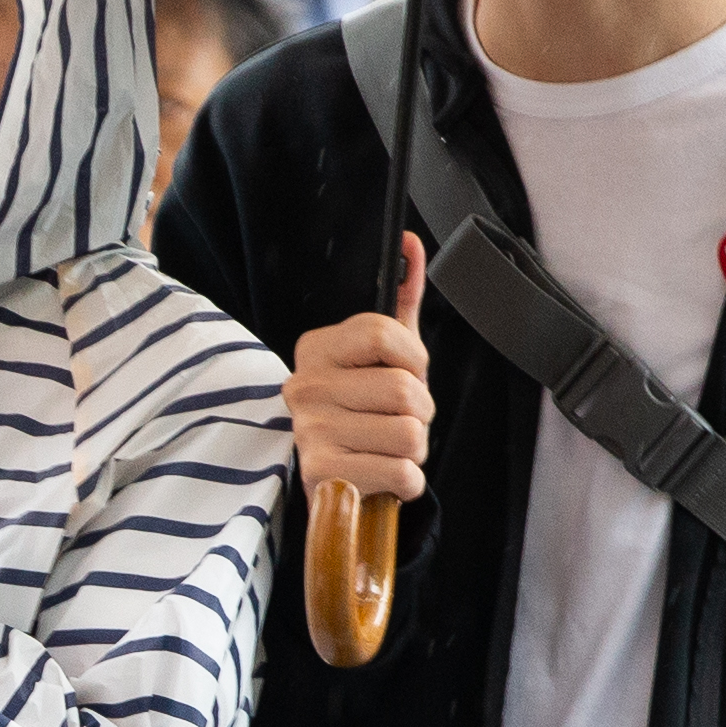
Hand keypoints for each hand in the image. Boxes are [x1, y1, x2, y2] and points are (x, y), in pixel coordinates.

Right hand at [286, 236, 433, 502]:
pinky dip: (407, 481)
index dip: (414, 358)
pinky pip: (401, 473)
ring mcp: (310, 431)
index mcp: (317, 348)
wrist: (333, 477)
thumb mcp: (379, 355)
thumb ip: (400, 299)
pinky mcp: (322, 475)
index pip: (383, 332)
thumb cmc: (362, 410)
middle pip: (404, 389)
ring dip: (414, 449)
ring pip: (409, 434)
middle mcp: (305, 386)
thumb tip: (412, 245)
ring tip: (389, 448)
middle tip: (398, 420)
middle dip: (420, 411)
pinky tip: (383, 473)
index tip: (408, 372)